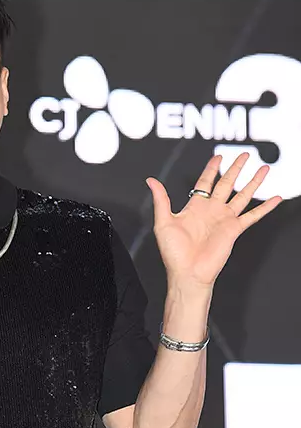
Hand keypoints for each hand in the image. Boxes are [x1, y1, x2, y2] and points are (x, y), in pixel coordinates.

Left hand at [146, 152, 282, 288]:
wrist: (188, 273)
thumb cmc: (173, 253)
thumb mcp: (163, 222)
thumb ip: (161, 200)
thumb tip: (151, 181)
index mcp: (195, 207)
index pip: (205, 182)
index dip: (212, 168)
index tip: (218, 157)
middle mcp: (212, 211)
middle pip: (227, 183)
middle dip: (235, 168)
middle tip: (244, 154)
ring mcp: (224, 219)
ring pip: (243, 195)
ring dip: (253, 182)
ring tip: (264, 168)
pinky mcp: (234, 230)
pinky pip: (253, 215)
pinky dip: (265, 207)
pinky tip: (275, 198)